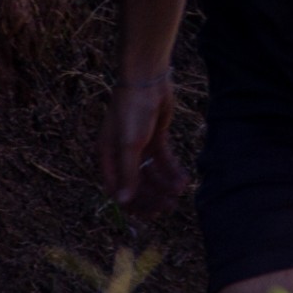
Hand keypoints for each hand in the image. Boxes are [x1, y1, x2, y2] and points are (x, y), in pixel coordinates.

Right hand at [99, 76, 188, 218]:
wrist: (147, 79)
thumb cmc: (131, 109)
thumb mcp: (129, 144)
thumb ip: (127, 173)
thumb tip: (122, 202)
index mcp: (108, 156)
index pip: (118, 189)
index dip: (134, 204)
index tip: (153, 213)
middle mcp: (121, 153)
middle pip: (137, 184)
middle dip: (153, 196)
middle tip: (170, 205)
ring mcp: (139, 145)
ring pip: (152, 173)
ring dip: (165, 184)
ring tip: (180, 189)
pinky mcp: (155, 137)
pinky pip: (163, 160)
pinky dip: (172, 170)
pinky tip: (184, 179)